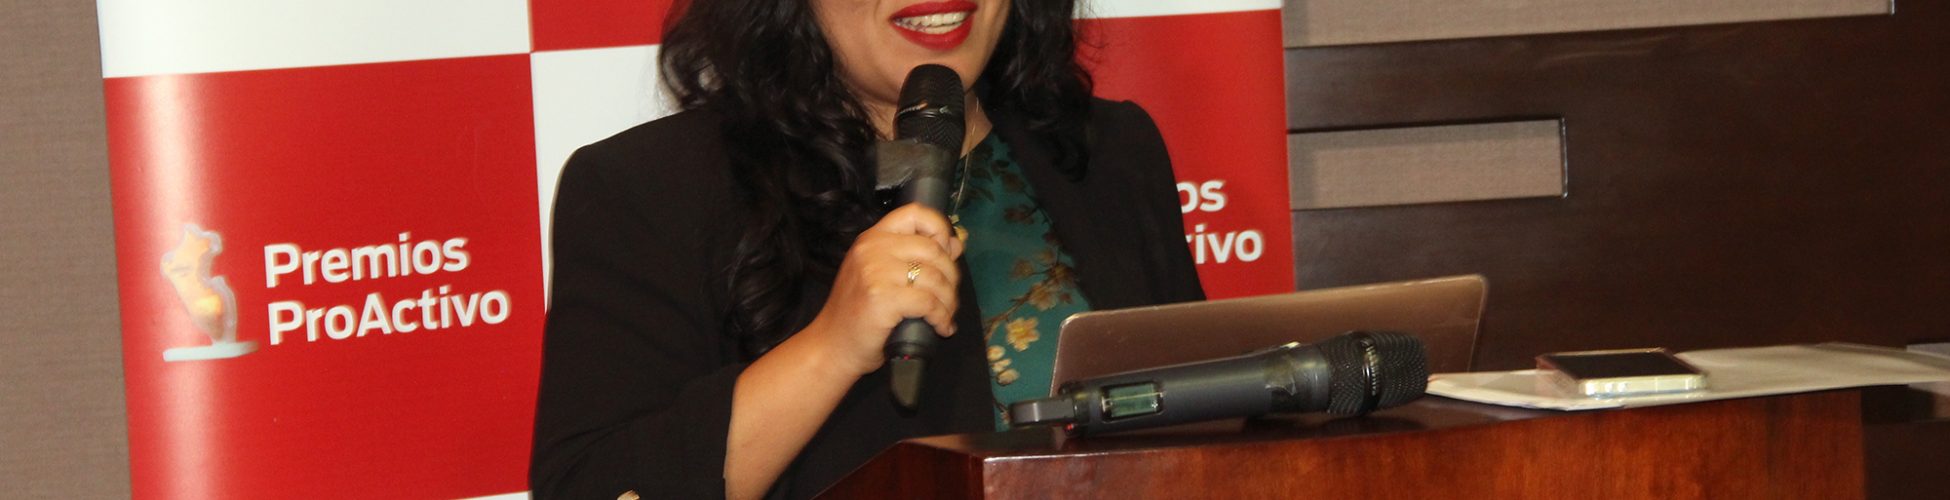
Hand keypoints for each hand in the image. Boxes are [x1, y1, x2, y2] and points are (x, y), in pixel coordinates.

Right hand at [801, 203, 963, 377]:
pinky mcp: (883, 297)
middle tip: (949, 297)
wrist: (831, 346)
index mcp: (872, 238)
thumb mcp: (882, 276)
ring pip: (935, 278)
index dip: (940, 229)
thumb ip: (915, 257)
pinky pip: (929, 303)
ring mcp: (876, 271)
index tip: (947, 253)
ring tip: (946, 315)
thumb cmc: (857, 314)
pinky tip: (941, 327)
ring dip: (949, 301)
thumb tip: (955, 245)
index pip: (915, 213)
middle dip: (951, 276)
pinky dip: (941, 317)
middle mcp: (873, 249)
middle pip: (933, 249)